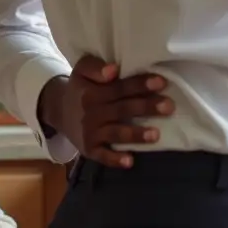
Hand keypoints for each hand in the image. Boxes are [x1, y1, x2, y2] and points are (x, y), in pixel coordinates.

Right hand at [37, 55, 174, 167]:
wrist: (58, 112)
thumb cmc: (80, 88)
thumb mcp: (81, 70)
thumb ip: (95, 66)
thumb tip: (113, 70)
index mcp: (92, 92)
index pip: (119, 88)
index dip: (140, 85)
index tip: (161, 82)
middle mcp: (92, 113)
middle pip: (123, 109)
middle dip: (146, 107)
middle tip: (169, 106)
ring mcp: (91, 133)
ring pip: (116, 133)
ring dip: (135, 134)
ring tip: (156, 134)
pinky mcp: (90, 150)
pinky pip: (103, 156)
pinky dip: (115, 159)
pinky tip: (130, 161)